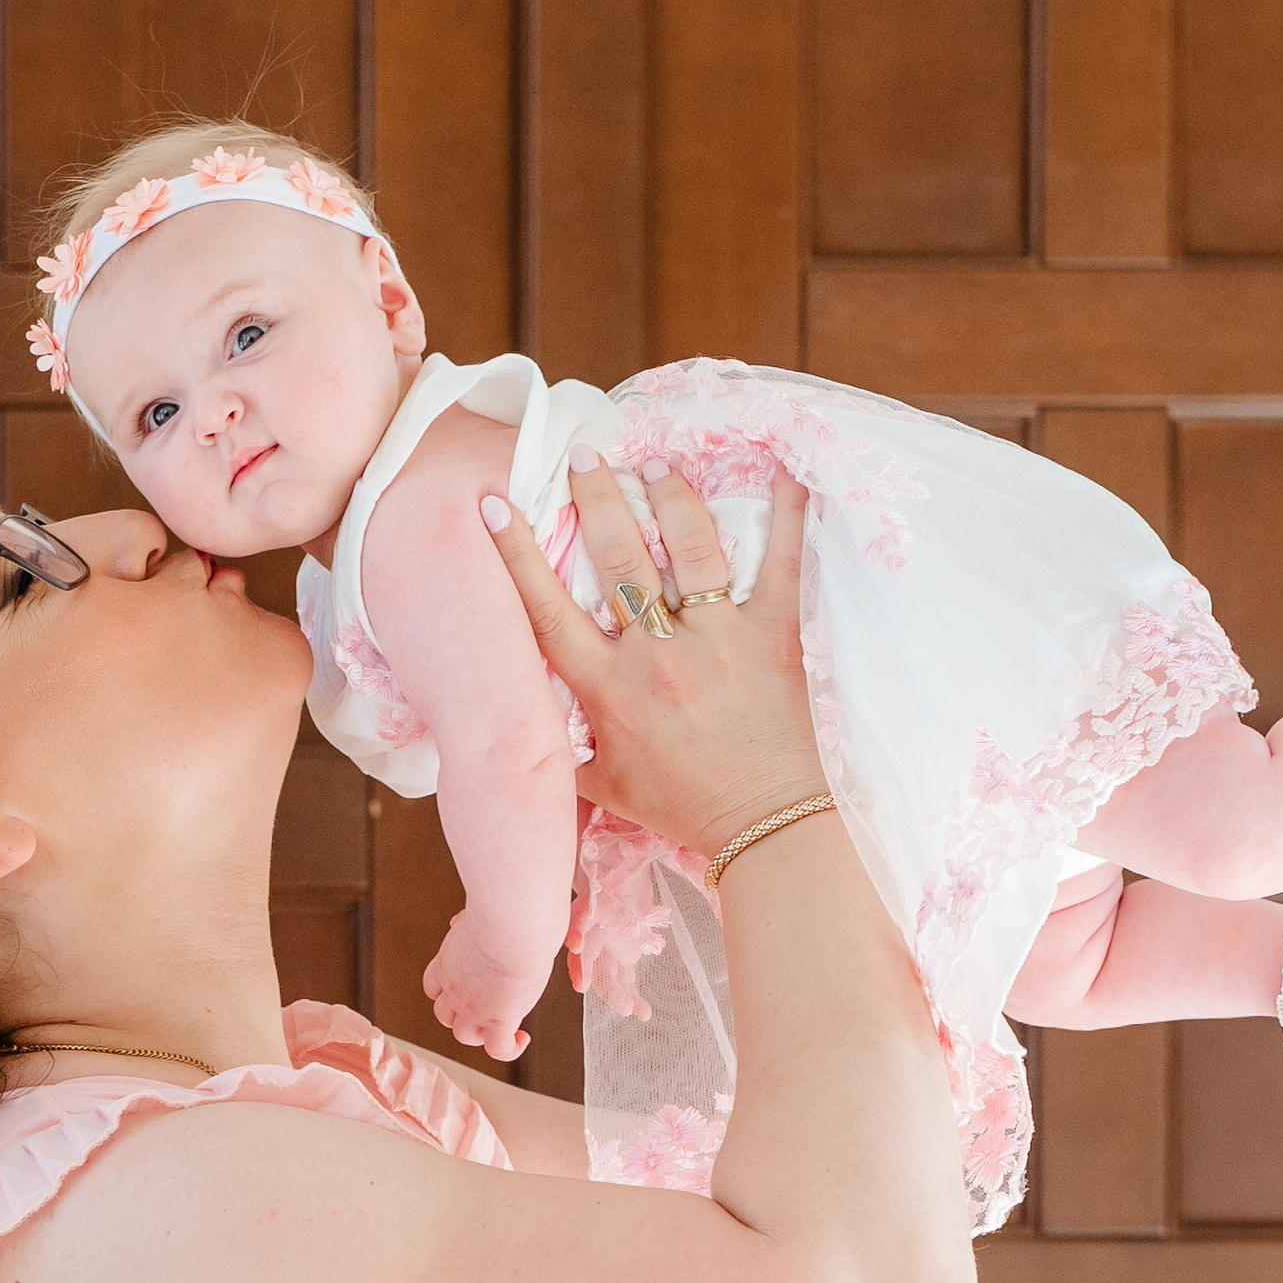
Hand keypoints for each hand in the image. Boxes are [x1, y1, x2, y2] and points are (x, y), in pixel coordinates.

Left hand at [422, 909, 540, 1064]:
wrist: (514, 923)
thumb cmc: (504, 910)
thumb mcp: (474, 913)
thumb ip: (466, 922)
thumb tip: (460, 921)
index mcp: (448, 961)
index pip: (434, 986)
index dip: (448, 991)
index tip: (468, 987)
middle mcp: (455, 987)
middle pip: (445, 1014)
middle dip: (463, 1014)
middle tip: (487, 1008)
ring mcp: (474, 1007)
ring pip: (464, 1035)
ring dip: (481, 1034)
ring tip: (503, 1028)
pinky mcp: (498, 1020)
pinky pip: (498, 1049)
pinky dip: (509, 1049)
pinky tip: (521, 1038)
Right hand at [477, 459, 824, 865]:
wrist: (762, 827)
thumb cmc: (678, 805)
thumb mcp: (600, 782)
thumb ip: (561, 739)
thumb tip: (519, 709)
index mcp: (609, 690)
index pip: (549, 610)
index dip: (517, 554)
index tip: (495, 504)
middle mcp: (659, 656)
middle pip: (619, 559)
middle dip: (598, 497)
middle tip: (585, 455)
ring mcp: (720, 639)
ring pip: (689, 547)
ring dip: (670, 494)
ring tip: (656, 462)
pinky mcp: (773, 636)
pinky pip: (782, 563)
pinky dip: (787, 514)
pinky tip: (786, 470)